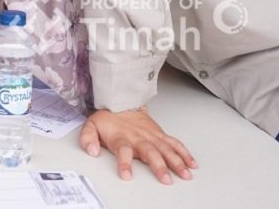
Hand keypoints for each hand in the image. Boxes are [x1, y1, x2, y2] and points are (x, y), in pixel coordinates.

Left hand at [79, 107, 196, 184]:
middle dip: (159, 166)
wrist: (120, 99)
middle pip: (150, 152)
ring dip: (176, 162)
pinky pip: (174, 143)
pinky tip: (191, 164)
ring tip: (184, 174)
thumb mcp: (91, 125)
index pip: (123, 150)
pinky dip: (184, 153)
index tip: (127, 175)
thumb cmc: (108, 117)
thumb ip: (88, 138)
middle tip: (166, 179)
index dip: (124, 163)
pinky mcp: (160, 134)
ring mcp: (151, 135)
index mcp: (121, 137)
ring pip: (165, 149)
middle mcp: (138, 137)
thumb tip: (91, 150)